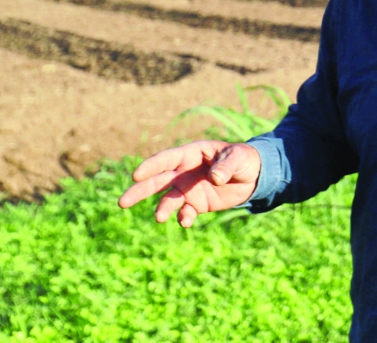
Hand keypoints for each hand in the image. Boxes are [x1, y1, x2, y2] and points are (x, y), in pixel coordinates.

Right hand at [118, 140, 261, 226]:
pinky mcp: (197, 204)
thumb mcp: (238, 158)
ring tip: (159, 217)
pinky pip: (185, 212)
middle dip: (139, 191)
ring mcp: (189, 189)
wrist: (254, 176)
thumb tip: (214, 177)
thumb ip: (226, 166)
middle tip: (122, 202)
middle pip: (157, 181)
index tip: (136, 175)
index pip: (167, 159)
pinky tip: (185, 221)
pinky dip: (183, 217)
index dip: (151, 166)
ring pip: (168, 199)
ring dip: (162, 208)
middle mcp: (184, 172)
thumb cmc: (243, 159)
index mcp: (191, 154)